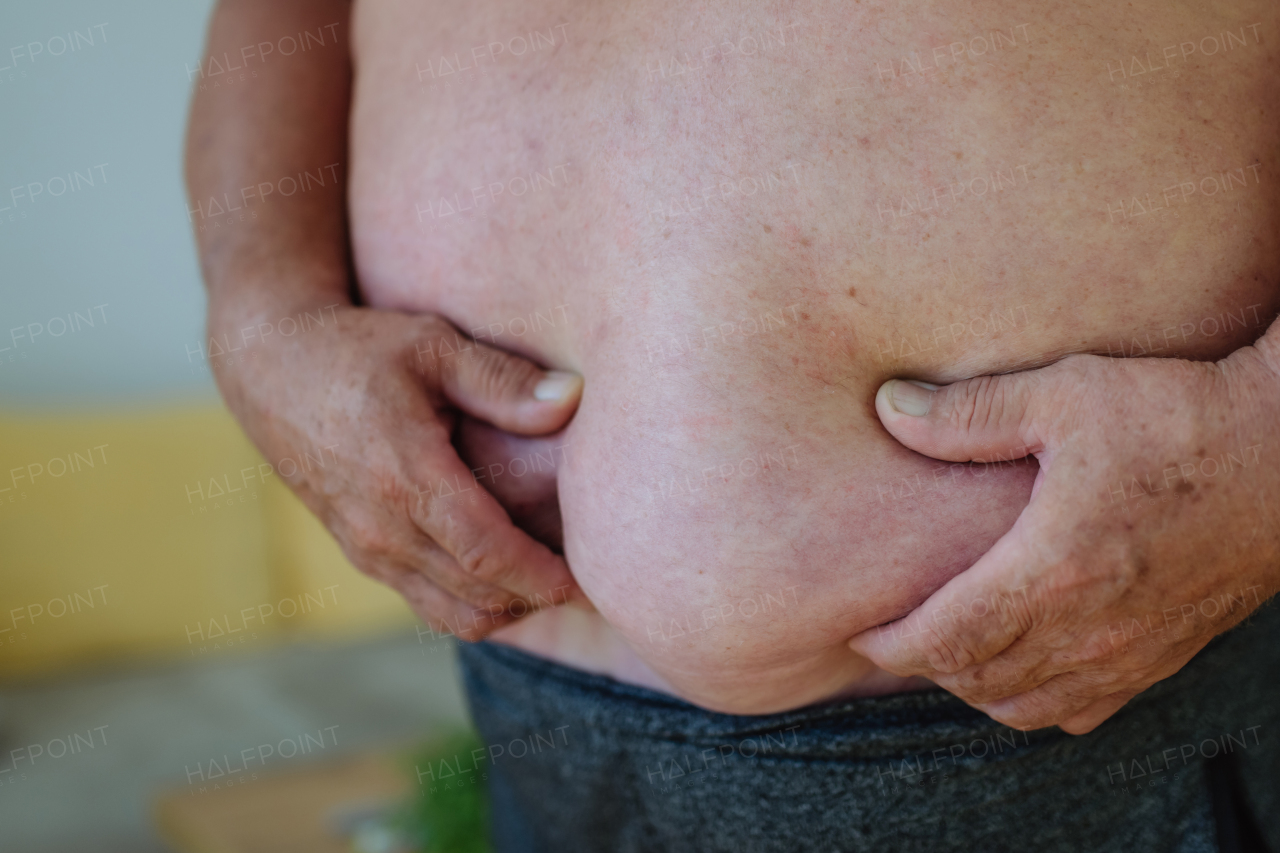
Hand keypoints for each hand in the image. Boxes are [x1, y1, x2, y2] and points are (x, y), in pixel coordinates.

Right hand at [212, 302, 585, 640]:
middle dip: (538, 599)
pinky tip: (506, 575)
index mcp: (405, 478)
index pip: (488, 555)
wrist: (267, 366)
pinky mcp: (359, 553)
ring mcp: (366, 549)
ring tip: (552, 582)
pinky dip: (471, 603)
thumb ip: (503, 379)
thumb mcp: (431, 345)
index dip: (543, 576)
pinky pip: (425, 602)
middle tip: (589, 583)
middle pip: (477, 596)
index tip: (588, 578)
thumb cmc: (355, 348)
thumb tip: (571, 398)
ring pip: (451, 613)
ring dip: (506, 608)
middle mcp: (382, 528)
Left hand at [848, 338, 1279, 733]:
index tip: (860, 628)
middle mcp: (1088, 631)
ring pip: (1023, 707)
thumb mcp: (1065, 396)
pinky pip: (1080, 712)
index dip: (890, 644)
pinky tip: (1021, 666)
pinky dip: (1033, 701)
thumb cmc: (1179, 417)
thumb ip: (969, 413)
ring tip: (947, 648)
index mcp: (1052, 572)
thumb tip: (889, 407)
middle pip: (975, 680)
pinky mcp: (1164, 657)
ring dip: (972, 686)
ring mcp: (1130, 654)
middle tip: (895, 631)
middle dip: (923, 664)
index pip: (944, 639)